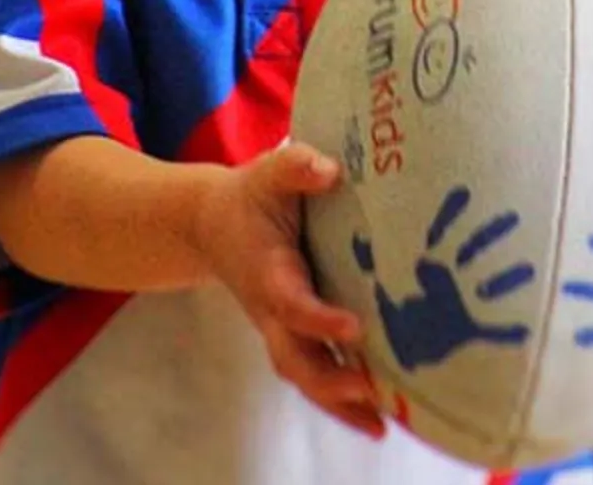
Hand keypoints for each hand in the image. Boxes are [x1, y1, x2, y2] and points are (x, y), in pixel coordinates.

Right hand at [193, 142, 384, 437]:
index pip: (289, 302)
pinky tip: (378, 418)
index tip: (353, 328)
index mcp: (266, 271)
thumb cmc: (251, 198)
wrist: (212, 225)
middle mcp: (271, 310)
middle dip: (329, 380)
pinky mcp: (296, 337)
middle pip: (293, 358)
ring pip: (305, 376)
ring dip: (339, 404)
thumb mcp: (267, 173)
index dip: (317, 319)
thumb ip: (294, 167)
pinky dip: (342, 402)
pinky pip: (317, 376)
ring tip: (380, 426)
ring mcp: (281, 329)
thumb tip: (328, 170)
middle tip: (369, 392)